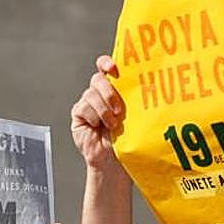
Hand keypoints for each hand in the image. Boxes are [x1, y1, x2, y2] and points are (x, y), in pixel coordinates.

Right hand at [70, 56, 123, 172]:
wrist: (114, 160)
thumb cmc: (128, 137)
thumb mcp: (133, 113)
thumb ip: (133, 96)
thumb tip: (145, 81)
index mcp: (114, 88)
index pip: (105, 66)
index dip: (107, 63)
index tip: (114, 68)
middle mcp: (99, 93)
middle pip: (98, 79)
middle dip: (108, 91)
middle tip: (119, 109)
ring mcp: (87, 103)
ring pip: (91, 94)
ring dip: (104, 110)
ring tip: (112, 125)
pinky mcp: (78, 114)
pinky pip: (83, 108)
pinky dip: (94, 117)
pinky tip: (98, 127)